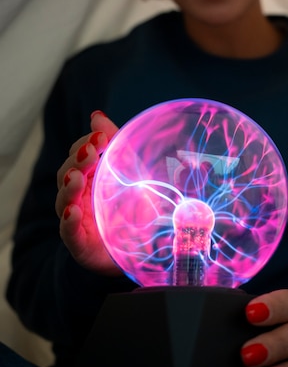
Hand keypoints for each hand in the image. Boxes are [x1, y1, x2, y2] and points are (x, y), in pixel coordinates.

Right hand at [56, 110, 120, 275]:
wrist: (144, 250)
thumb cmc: (131, 208)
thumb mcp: (130, 171)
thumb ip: (114, 143)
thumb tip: (96, 116)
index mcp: (89, 178)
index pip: (77, 156)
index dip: (85, 144)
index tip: (101, 135)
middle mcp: (79, 197)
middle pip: (67, 174)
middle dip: (78, 160)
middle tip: (91, 149)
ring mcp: (78, 220)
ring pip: (64, 201)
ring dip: (69, 187)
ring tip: (77, 176)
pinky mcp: (82, 244)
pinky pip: (70, 232)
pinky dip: (69, 221)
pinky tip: (73, 211)